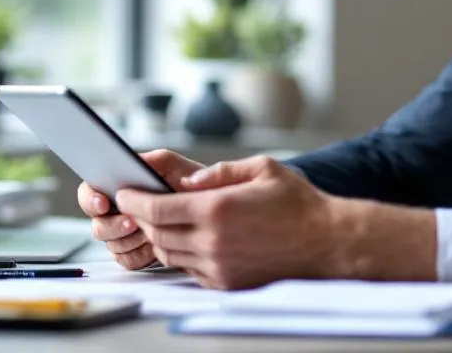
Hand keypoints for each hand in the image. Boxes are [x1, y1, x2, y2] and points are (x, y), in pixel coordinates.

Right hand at [76, 149, 205, 269]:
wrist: (211, 215)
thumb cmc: (193, 187)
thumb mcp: (178, 166)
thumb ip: (158, 160)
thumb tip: (137, 161)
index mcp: (119, 187)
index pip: (89, 192)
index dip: (90, 199)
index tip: (104, 203)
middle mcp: (117, 211)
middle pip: (96, 224)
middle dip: (112, 226)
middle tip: (132, 223)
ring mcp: (124, 234)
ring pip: (110, 244)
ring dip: (128, 241)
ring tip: (148, 234)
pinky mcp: (135, 252)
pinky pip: (126, 260)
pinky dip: (138, 255)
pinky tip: (152, 248)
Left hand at [114, 155, 343, 289]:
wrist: (326, 243)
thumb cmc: (297, 203)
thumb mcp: (261, 169)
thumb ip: (218, 171)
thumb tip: (185, 180)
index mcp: (217, 209)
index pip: (156, 209)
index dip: (134, 201)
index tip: (125, 193)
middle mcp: (213, 241)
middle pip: (157, 233)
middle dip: (141, 218)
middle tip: (136, 205)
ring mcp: (218, 266)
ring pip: (168, 254)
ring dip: (159, 237)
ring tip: (160, 221)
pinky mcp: (226, 283)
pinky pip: (188, 270)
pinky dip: (180, 254)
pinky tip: (187, 239)